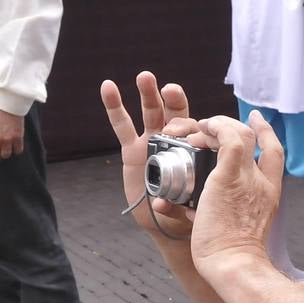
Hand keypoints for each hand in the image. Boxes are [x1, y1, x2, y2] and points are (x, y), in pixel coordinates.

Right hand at [101, 71, 195, 236]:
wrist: (166, 223)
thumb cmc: (186, 213)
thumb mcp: (189, 209)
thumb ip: (176, 206)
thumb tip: (160, 204)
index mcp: (194, 151)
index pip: (195, 130)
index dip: (192, 126)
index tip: (192, 129)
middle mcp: (174, 143)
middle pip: (174, 114)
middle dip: (172, 98)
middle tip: (170, 89)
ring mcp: (152, 143)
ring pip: (150, 113)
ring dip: (148, 94)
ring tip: (145, 77)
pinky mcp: (132, 150)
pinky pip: (121, 126)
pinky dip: (114, 106)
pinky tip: (108, 88)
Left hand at [186, 112, 282, 277]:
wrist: (234, 264)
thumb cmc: (230, 258)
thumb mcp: (233, 230)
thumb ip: (218, 214)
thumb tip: (191, 210)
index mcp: (268, 195)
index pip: (274, 154)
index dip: (265, 132)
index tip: (255, 119)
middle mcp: (262, 182)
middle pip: (255, 138)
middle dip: (228, 125)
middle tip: (205, 127)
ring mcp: (248, 178)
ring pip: (238, 133)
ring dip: (213, 126)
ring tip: (191, 133)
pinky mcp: (229, 176)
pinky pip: (227, 137)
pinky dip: (214, 126)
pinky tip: (199, 128)